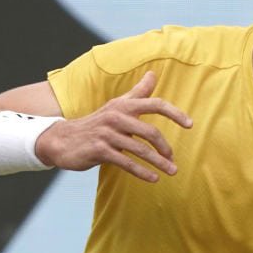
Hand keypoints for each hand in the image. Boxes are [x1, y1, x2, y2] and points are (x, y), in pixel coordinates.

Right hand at [35, 71, 191, 181]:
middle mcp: (116, 117)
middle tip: (174, 160)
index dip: (175, 113)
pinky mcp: (99, 151)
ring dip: (158, 163)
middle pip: (150, 132)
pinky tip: (153, 179)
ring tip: (171, 171)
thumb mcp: (116, 105)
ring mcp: (107, 134)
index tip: (190, 124)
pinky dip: (142, 172)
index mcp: (123, 105)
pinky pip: (126, 163)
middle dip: (165, 148)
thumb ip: (137, 92)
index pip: (154, 104)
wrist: (62, 139)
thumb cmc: (96, 123)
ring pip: (140, 150)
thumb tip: (153, 74)